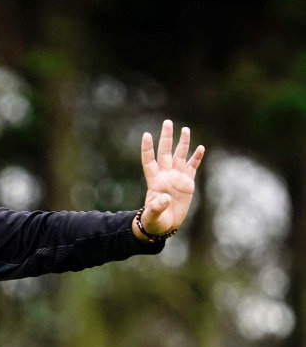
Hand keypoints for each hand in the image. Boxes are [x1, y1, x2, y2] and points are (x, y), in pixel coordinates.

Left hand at [138, 119, 204, 235]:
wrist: (166, 224)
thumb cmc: (155, 220)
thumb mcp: (153, 215)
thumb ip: (157, 207)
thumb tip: (165, 198)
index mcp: (154, 181)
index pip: (149, 160)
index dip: (147, 148)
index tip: (147, 134)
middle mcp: (165, 175)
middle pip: (165, 152)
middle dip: (166, 138)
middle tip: (167, 122)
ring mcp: (177, 177)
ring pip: (180, 156)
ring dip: (182, 143)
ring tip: (184, 129)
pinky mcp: (187, 183)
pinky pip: (192, 167)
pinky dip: (196, 158)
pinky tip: (200, 148)